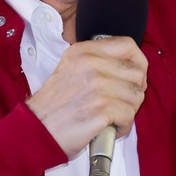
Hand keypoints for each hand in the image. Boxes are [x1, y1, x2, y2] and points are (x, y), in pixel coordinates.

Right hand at [26, 37, 147, 158]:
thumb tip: (129, 68)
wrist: (36, 130)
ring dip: (128, 111)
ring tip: (112, 118)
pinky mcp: (102, 108)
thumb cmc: (54, 107)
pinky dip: (123, 127)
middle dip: (134, 92)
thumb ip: (96, 62)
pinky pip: (129, 116)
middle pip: (137, 73)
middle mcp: (91, 64)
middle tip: (120, 103)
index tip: (134, 77)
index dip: (138, 62)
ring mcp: (97, 86)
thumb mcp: (70, 70)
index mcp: (84, 52)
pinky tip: (110, 128)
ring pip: (136, 96)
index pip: (127, 45)